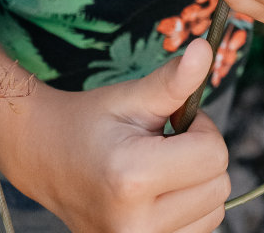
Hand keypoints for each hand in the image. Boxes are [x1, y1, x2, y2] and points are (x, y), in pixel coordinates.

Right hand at [0, 38, 229, 232]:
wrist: (44, 157)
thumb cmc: (90, 122)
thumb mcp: (132, 96)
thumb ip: (174, 80)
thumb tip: (205, 48)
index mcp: (132, 178)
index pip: (214, 155)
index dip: (201, 128)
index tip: (173, 122)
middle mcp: (136, 225)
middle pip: (219, 187)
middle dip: (200, 156)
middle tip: (163, 143)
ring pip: (214, 212)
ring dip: (196, 184)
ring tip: (158, 166)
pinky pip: (198, 229)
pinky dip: (188, 207)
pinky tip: (158, 190)